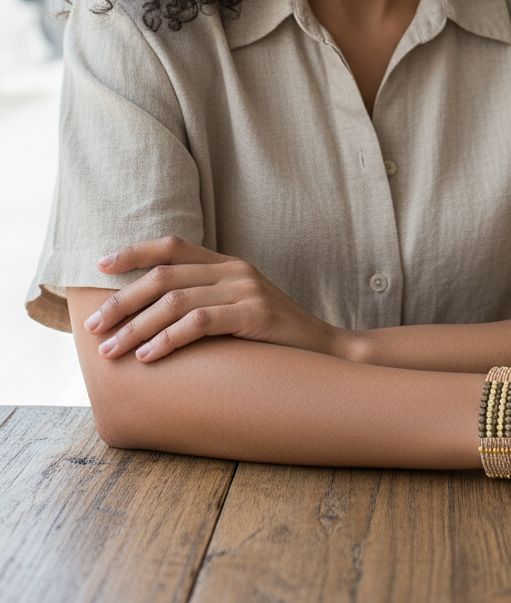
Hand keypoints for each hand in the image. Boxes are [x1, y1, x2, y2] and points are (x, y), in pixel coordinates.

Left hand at [83, 236, 340, 361]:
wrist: (325, 351)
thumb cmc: (275, 336)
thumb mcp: (240, 308)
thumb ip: (207, 301)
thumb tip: (153, 314)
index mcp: (228, 264)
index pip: (174, 246)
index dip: (134, 252)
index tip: (101, 266)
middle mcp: (234, 270)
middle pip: (165, 275)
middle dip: (123, 301)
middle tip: (94, 327)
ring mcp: (246, 289)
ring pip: (175, 300)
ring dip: (137, 327)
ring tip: (112, 351)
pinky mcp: (254, 314)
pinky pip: (199, 323)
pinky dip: (168, 339)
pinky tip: (148, 357)